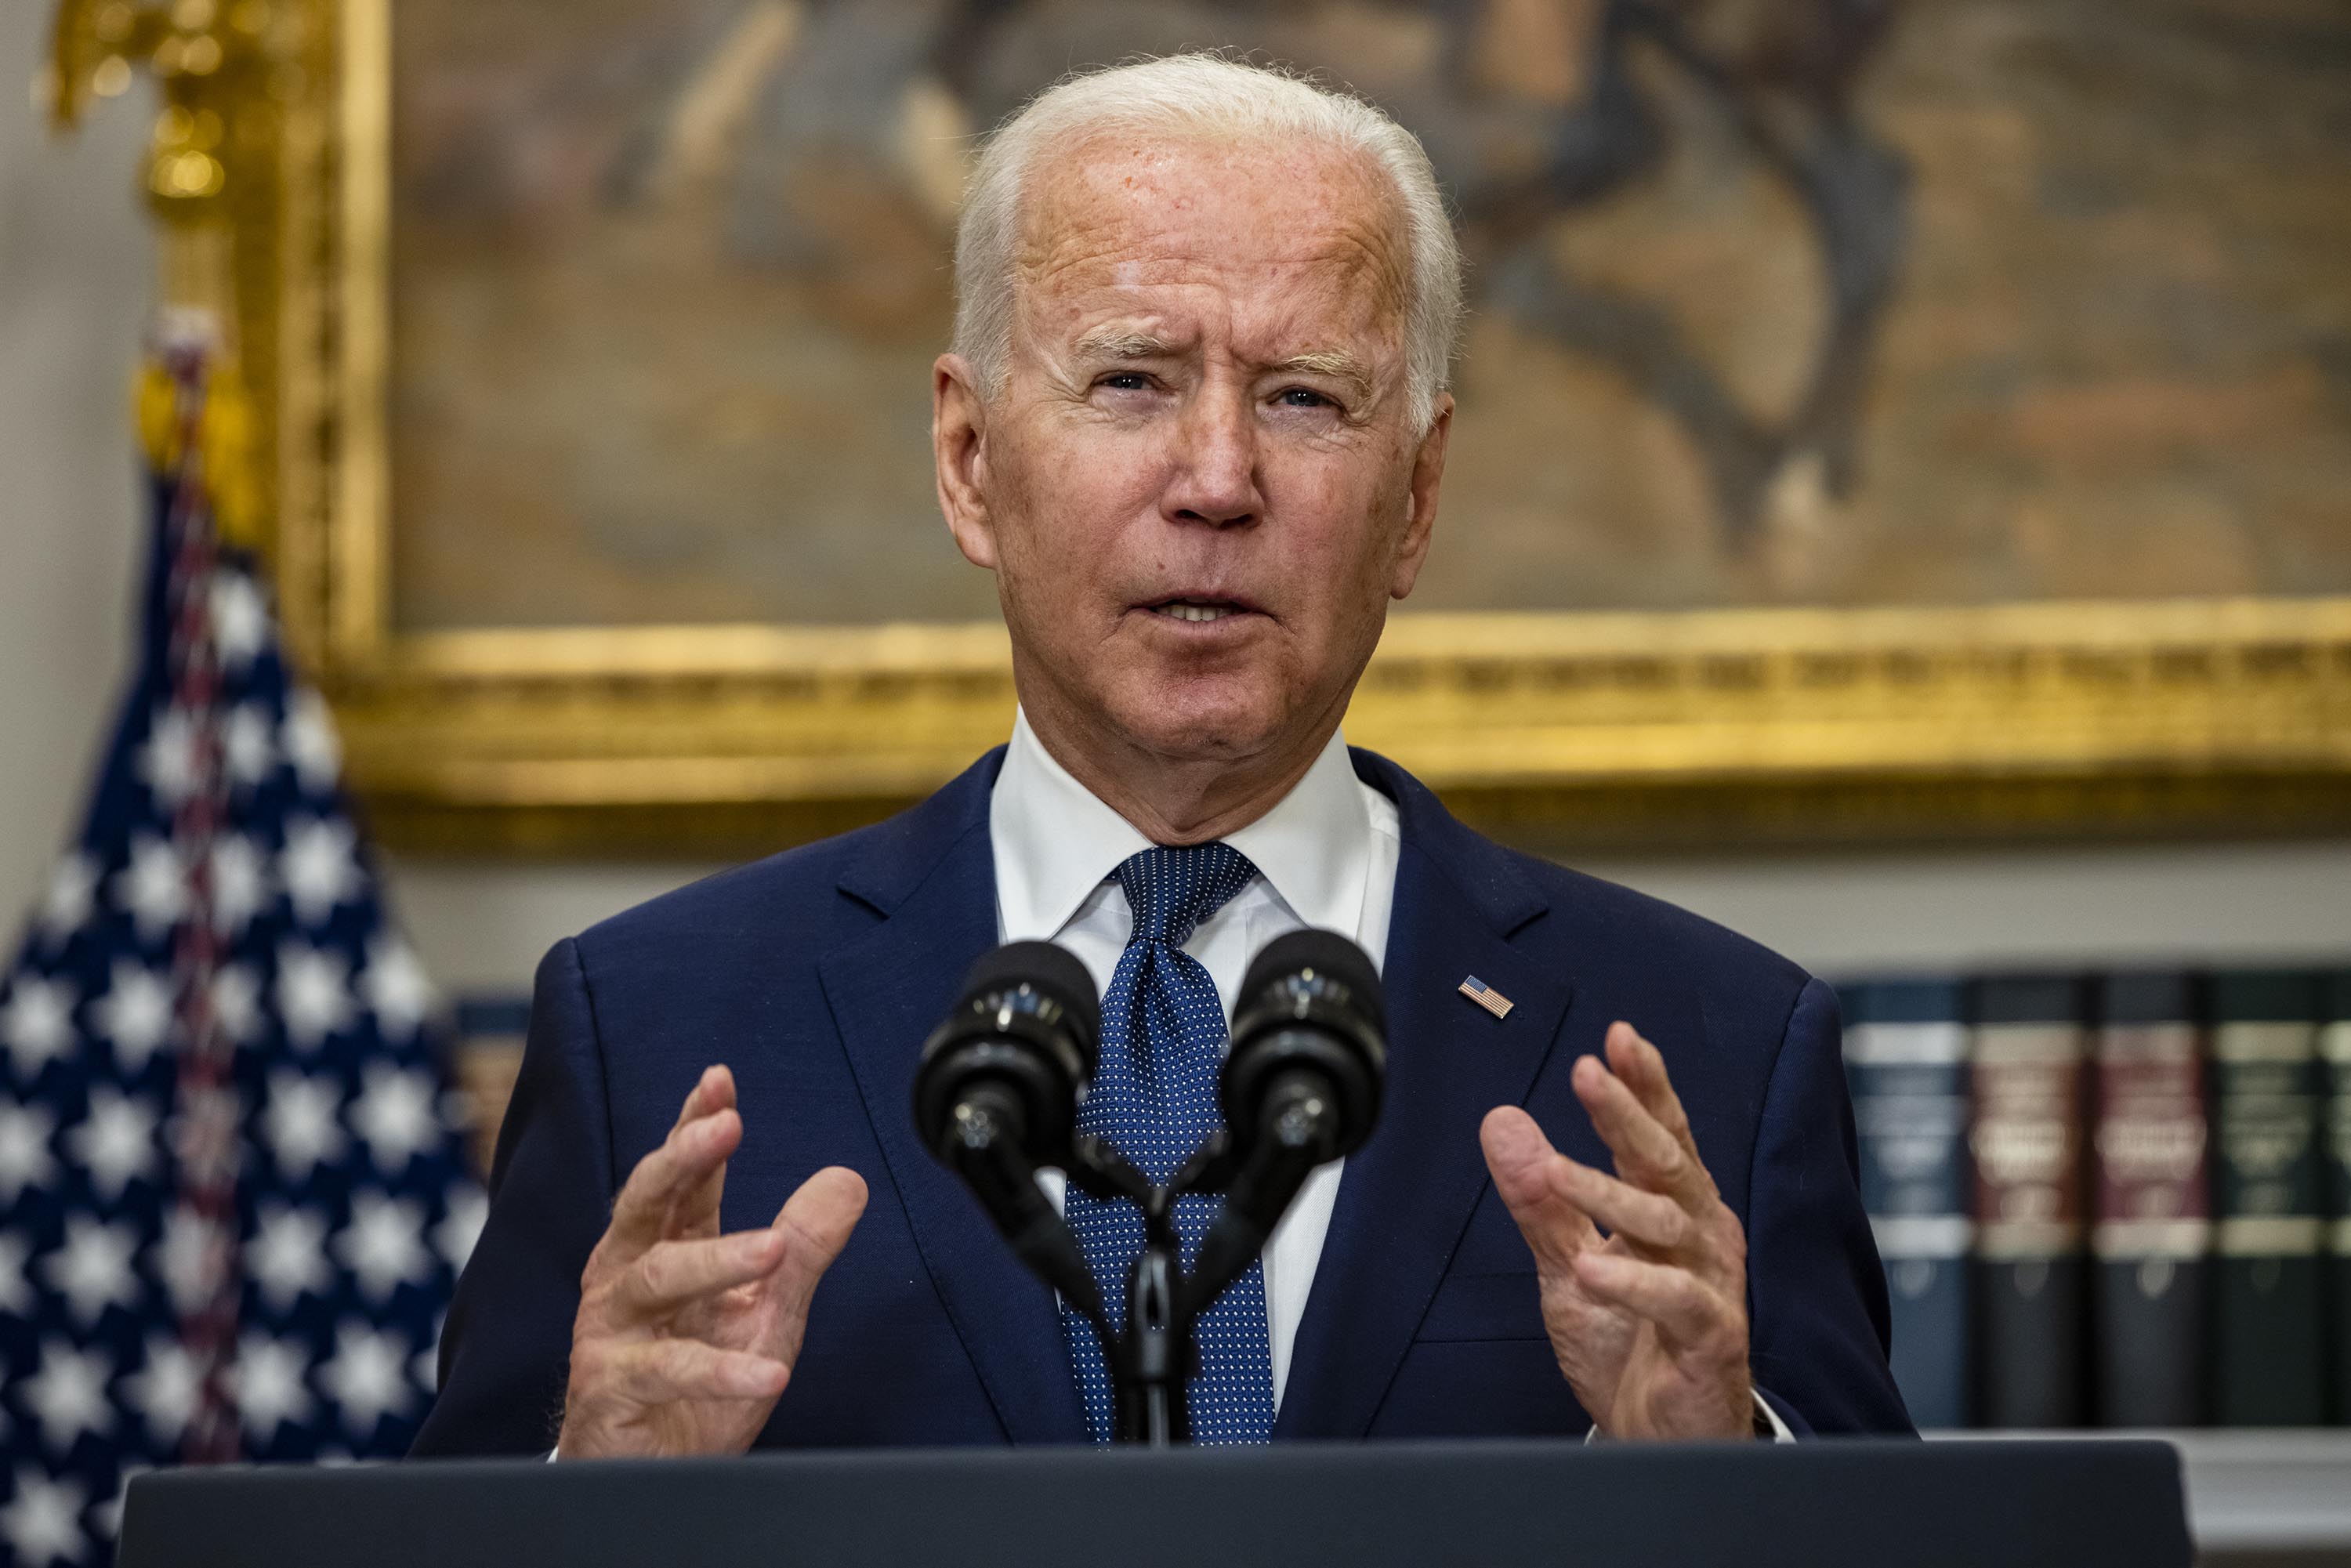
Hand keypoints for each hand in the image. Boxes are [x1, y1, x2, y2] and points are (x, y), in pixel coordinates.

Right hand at [556, 1065, 867, 1458]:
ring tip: (773, 1248)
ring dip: (717, 1260)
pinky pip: (666, 1371)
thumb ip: (805, 1245)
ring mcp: (611, 1331)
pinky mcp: (612, 1388)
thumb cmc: (699, 1384)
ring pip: (656, 1279)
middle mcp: (625, 1278)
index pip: (680, 1177)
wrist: (656, 1472)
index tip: (720, 1082)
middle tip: (724, 1127)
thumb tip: (848, 1180)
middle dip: (682, 1159)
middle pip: (645, 1203)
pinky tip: (769, 1373)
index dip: (696, 1126)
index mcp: (660, 1247)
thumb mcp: (769, 1309)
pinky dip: (720, 1371)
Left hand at [1478, 1022, 1752, 1439]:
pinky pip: (1677, 1298)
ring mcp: (1712, 1283)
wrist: (1659, 1439)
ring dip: (1606, 1193)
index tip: (1618, 1037)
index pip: (1660, 1135)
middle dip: (1627, 1113)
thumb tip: (1503, 1122)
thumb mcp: (1567, 1265)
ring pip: (1666, 1222)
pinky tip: (1592, 1267)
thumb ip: (1540, 1199)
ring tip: (1554, 1171)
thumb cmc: (1629, 1347)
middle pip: (1666, 1161)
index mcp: (1672, 1211)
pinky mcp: (1712, 1335)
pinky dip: (1633, 1281)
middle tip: (1588, 1073)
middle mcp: (1700, 1236)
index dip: (1644, 1086)